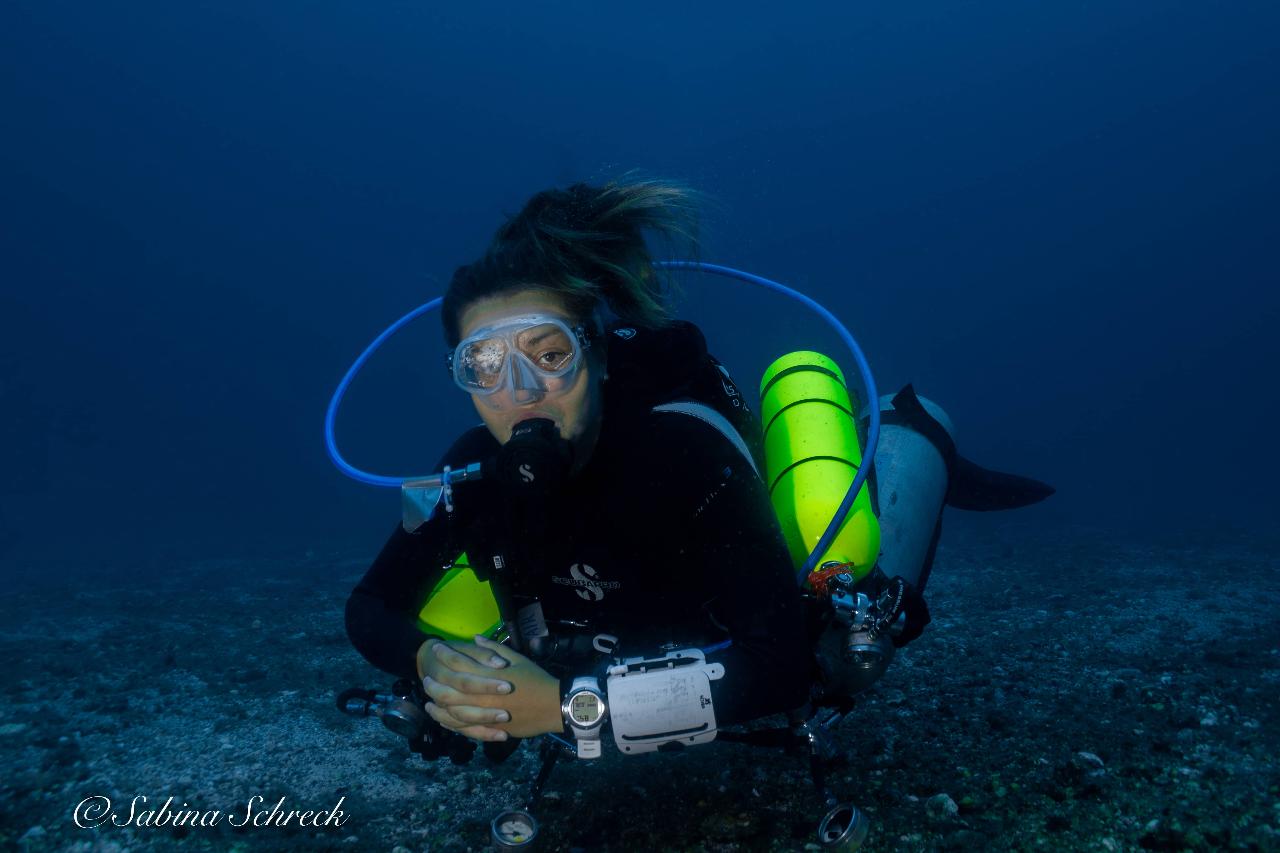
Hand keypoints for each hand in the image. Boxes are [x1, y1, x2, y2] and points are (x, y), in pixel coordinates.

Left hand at [420, 635, 564, 739]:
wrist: (553, 705)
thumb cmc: (536, 679)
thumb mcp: (517, 659)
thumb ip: (493, 649)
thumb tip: (475, 639)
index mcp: (489, 675)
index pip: (459, 663)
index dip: (444, 655)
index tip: (436, 650)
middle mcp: (482, 695)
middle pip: (448, 690)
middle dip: (433, 684)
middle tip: (425, 680)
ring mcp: (485, 714)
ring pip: (451, 713)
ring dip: (437, 708)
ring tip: (428, 703)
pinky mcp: (489, 728)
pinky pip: (464, 729)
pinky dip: (450, 725)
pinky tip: (443, 721)